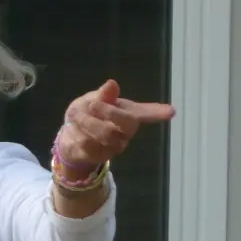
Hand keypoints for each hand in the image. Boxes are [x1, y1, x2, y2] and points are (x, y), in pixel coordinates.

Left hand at [58, 80, 175, 167]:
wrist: (70, 138)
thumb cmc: (87, 115)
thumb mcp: (92, 100)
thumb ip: (103, 96)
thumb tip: (112, 84)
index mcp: (128, 115)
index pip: (146, 114)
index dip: (158, 113)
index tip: (171, 112)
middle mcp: (125, 133)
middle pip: (128, 123)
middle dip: (109, 111)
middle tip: (92, 104)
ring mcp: (113, 147)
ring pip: (106, 134)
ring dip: (87, 121)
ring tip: (75, 115)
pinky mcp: (97, 156)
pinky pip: (88, 145)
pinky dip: (77, 133)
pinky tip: (73, 130)